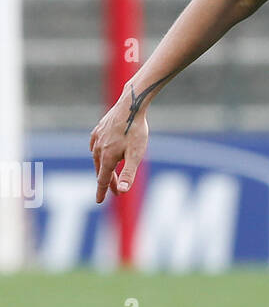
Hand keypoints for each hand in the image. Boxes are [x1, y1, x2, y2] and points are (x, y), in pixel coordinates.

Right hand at [89, 86, 148, 204]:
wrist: (131, 105)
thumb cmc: (136, 131)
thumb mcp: (135, 155)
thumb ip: (128, 174)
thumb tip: (122, 191)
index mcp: (107, 157)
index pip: (102, 179)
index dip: (101, 191)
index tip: (99, 201)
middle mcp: (98, 149)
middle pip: (101, 170)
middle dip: (107, 182)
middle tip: (116, 192)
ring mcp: (97, 138)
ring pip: (97, 158)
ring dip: (103, 168)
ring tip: (109, 174)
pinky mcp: (99, 129)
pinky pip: (95, 146)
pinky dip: (98, 154)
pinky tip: (98, 153)